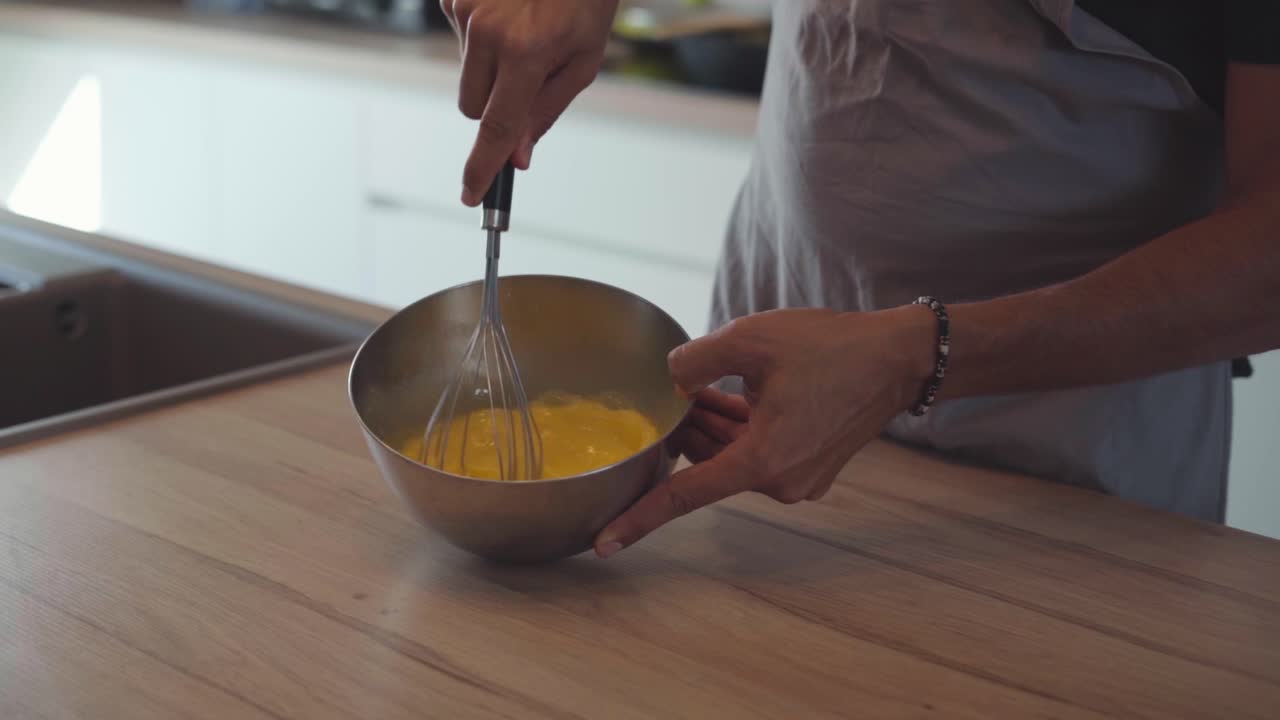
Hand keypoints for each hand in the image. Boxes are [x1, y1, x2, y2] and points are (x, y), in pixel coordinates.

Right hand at [441, 0, 617, 204]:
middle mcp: (488, 32)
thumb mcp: (582, 59)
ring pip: (466, 75)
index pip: (498, 127)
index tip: (472, 193)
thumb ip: (546, 111)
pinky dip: (482, 36)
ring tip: (524, 29)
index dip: (483, 165)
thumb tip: (519, 155)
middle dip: (496, 104)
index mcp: (526, 52)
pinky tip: (508, 10)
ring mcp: (464, 9)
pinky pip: (460, 39)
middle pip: (472, 107)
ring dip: (490, 68)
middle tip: (530, 71)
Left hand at [593, 307, 936, 557]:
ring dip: (712, 426)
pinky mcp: (808, 467)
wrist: (897, 357)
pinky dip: (738, 429)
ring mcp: (797, 479)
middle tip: (677, 389)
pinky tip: (728, 395)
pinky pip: (756, 453)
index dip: (640, 519)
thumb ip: (696, 361)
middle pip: (708, 464)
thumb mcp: (752, 339)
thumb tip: (669, 381)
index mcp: (762, 460)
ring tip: (703, 385)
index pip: (685, 495)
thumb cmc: (831, 347)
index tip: (603, 545)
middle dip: (686, 430)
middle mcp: (779, 481)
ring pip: (731, 456)